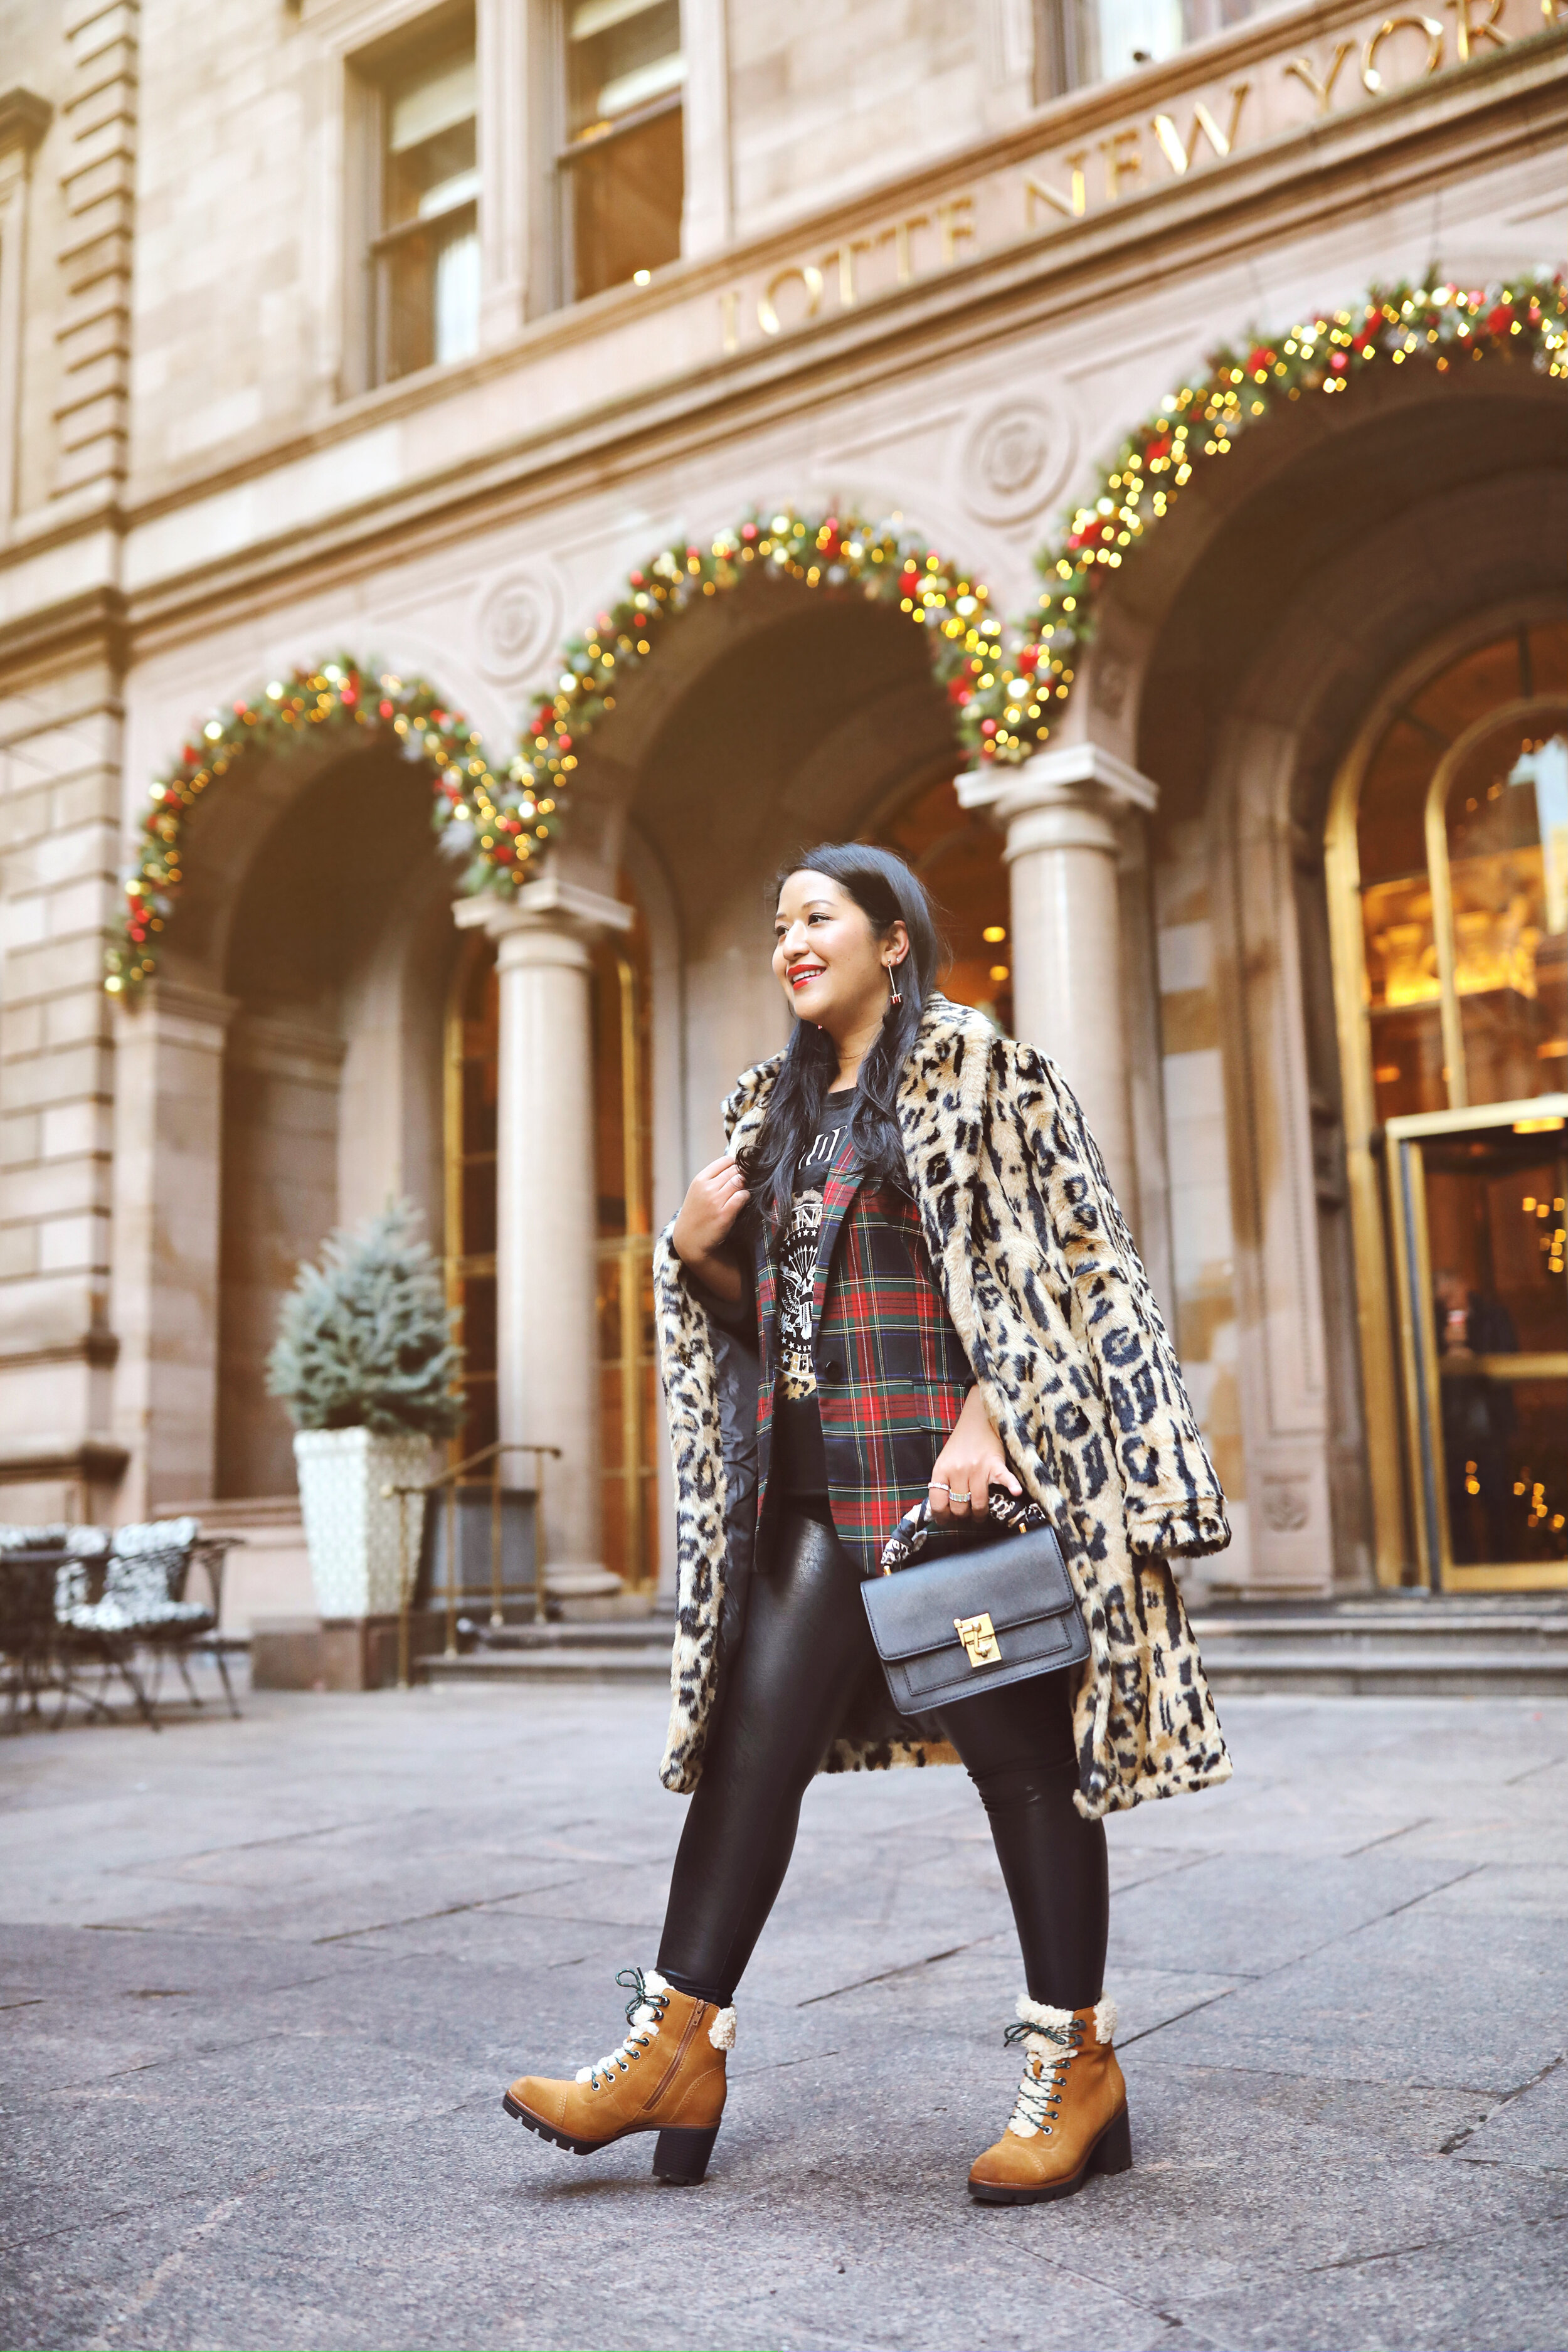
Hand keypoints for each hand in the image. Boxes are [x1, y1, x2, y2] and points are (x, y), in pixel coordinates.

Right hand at [672, 1153, 748, 1299]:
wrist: (689, 1240)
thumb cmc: (696, 1214)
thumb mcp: (698, 1191)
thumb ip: (713, 1178)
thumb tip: (736, 1166)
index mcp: (700, 1179)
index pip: (726, 1161)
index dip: (736, 1166)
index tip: (737, 1174)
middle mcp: (707, 1188)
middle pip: (735, 1171)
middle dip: (742, 1176)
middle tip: (743, 1185)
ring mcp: (715, 1201)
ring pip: (740, 1182)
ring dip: (745, 1187)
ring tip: (741, 1194)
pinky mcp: (724, 1214)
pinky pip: (743, 1196)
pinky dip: (746, 1197)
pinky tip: (742, 1203)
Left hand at [928, 1388, 1020, 1526]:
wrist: (977, 1419)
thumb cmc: (961, 1443)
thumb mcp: (944, 1461)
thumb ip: (943, 1482)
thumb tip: (941, 1511)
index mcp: (941, 1470)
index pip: (938, 1502)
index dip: (943, 1516)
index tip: (947, 1520)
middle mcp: (958, 1470)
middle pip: (959, 1507)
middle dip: (963, 1516)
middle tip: (967, 1515)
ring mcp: (977, 1467)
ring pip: (978, 1503)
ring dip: (980, 1513)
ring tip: (981, 1514)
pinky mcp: (995, 1464)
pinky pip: (1004, 1479)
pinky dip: (1011, 1486)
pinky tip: (1016, 1492)